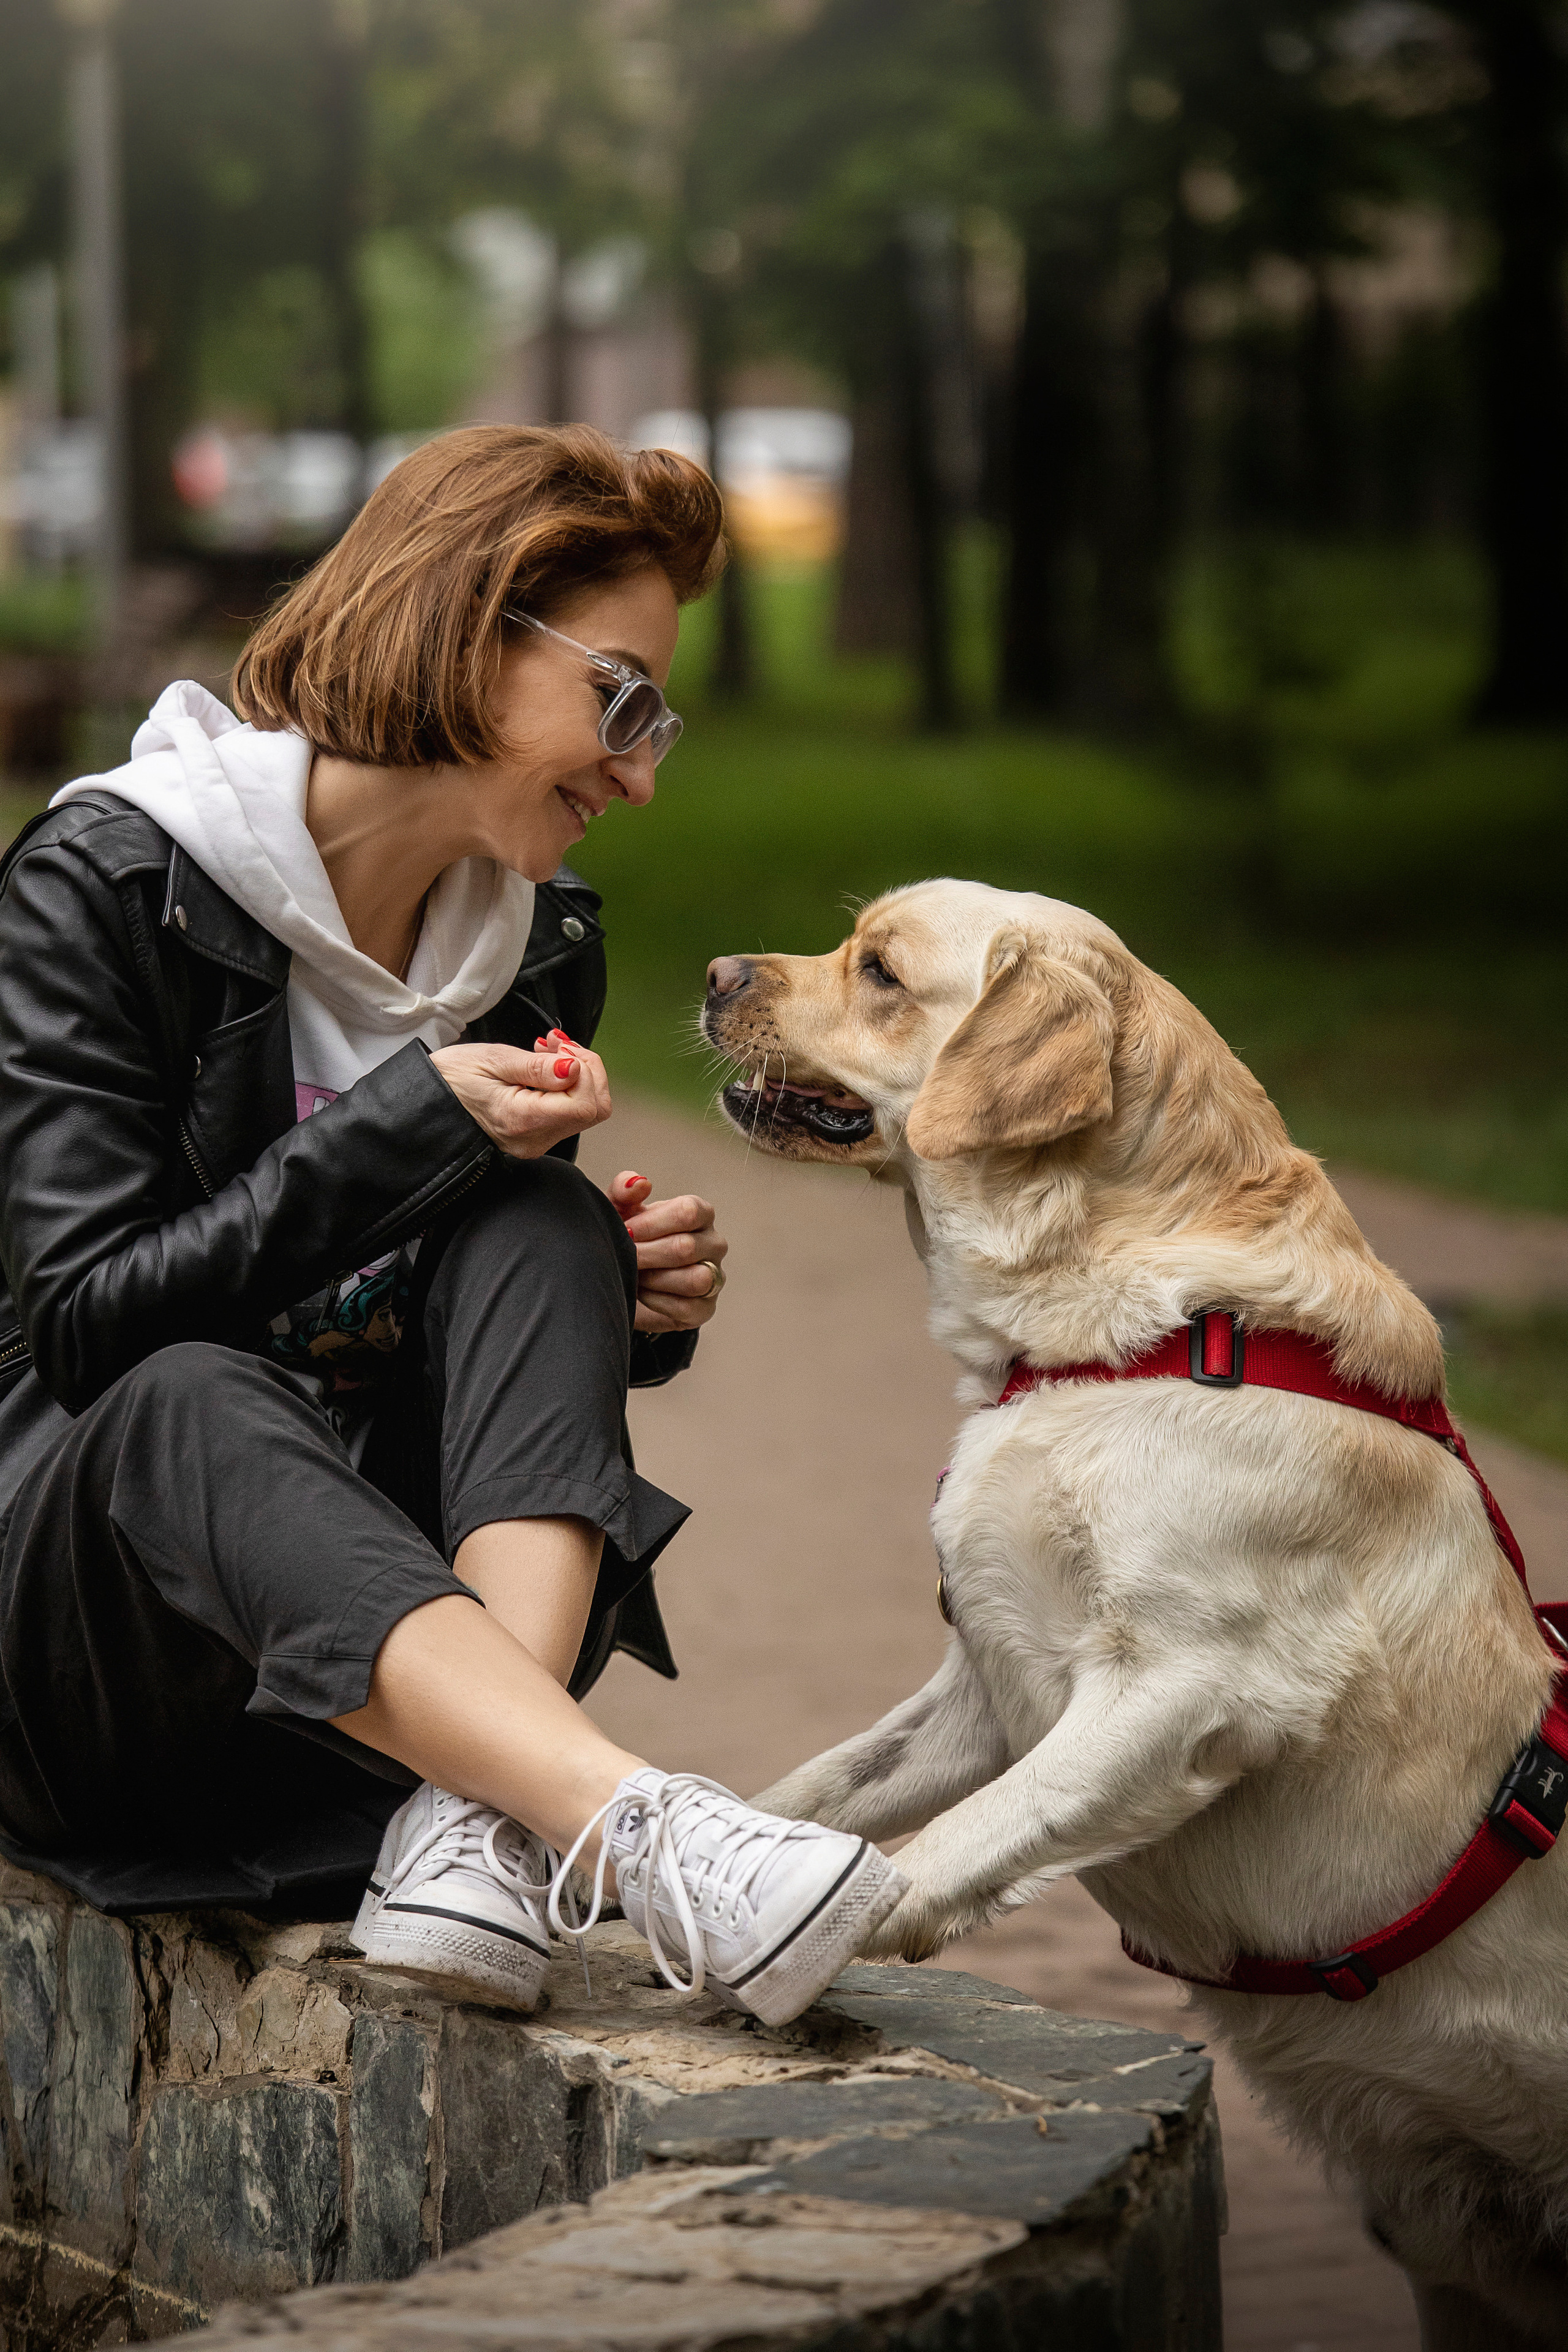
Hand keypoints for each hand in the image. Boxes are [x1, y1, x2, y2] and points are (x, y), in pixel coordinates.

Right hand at [431, 1033, 610, 1158]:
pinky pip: (569, 1112)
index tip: (559, 1048)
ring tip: (547, 1051)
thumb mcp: (494, 1060)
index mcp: (523, 1120)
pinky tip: (544, 1066)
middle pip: (594, 1109)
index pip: (585, 1105)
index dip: (585, 1070)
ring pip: (586, 1110)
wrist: (427, 1100)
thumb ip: (538, 1068)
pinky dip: (567, 1085)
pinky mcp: (536, 1136)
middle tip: (558, 1045)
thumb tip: (575, 1069)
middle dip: (588, 1069)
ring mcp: (537, 1141)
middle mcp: (534, 1139)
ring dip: (578, 1073)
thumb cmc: (452, 1078)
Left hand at [609, 1170, 728, 1334]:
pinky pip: (686, 1307)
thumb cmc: (628, 1238)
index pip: (689, 1212)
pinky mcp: (705, 1308)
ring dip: (654, 1279)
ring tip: (633, 1274)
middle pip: (686, 1248)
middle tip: (624, 1257)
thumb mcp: (618, 1210)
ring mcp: (714, 1277)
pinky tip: (640, 1293)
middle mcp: (713, 1243)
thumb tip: (640, 1182)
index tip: (626, 1230)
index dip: (652, 1223)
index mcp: (699, 1213)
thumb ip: (623, 1190)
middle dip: (646, 1254)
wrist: (624, 1277)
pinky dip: (657, 1302)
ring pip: (694, 1279)